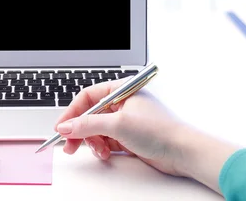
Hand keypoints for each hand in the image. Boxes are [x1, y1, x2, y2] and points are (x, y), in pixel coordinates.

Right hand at [55, 80, 185, 174]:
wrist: (183, 152)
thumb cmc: (160, 131)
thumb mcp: (118, 125)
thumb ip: (89, 125)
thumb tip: (67, 126)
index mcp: (121, 90)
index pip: (88, 97)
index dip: (72, 112)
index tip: (62, 127)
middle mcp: (122, 103)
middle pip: (89, 115)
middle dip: (79, 130)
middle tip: (70, 145)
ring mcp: (125, 121)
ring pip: (97, 130)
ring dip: (93, 142)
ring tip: (99, 151)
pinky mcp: (128, 137)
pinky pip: (106, 141)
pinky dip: (103, 148)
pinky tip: (107, 153)